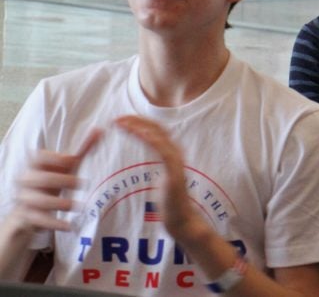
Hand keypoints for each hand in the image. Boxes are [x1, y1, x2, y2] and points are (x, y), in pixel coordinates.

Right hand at [12, 129, 100, 232]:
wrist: (28, 213)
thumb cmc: (51, 184)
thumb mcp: (65, 168)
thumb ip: (81, 151)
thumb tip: (100, 130)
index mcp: (36, 166)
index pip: (39, 157)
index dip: (54, 158)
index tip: (71, 160)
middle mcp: (27, 181)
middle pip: (40, 178)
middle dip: (61, 180)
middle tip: (82, 184)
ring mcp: (25, 200)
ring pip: (38, 200)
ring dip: (58, 203)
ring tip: (77, 206)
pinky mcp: (28, 217)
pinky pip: (39, 220)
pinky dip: (54, 223)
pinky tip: (69, 227)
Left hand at [114, 116, 207, 242]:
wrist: (180, 219)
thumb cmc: (168, 202)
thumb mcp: (158, 178)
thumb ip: (153, 166)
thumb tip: (140, 161)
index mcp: (170, 154)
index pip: (155, 131)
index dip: (139, 122)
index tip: (121, 120)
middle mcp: (176, 153)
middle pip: (157, 128)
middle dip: (137, 120)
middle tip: (117, 119)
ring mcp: (177, 161)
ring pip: (159, 136)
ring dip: (140, 127)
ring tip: (122, 124)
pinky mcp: (174, 171)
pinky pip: (163, 151)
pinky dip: (153, 140)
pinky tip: (141, 134)